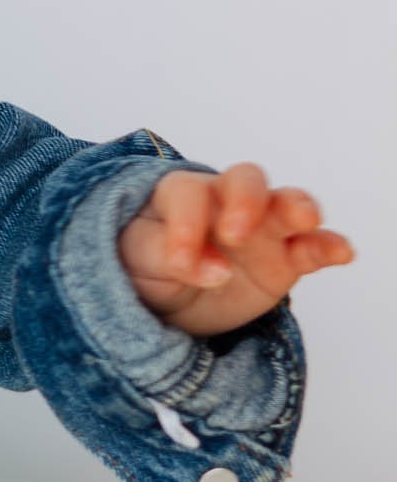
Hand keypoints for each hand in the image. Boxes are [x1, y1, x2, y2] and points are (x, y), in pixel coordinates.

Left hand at [117, 161, 353, 341]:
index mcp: (182, 195)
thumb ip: (170, 258)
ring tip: (305, 220)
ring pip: (285, 205)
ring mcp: (260, 228)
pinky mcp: (284, 258)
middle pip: (245, 181)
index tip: (178, 263)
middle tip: (234, 234)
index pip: (188, 194)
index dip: (184, 224)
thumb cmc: (147, 263)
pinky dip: (328, 245)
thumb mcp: (140, 259)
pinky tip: (341, 252)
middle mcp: (226, 203)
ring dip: (297, 208)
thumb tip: (217, 270)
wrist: (167, 300)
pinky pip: (311, 246)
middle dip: (245, 201)